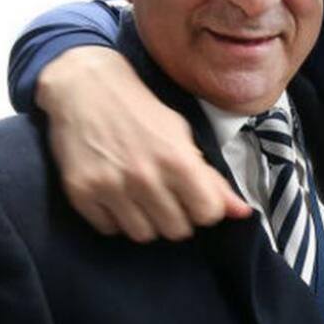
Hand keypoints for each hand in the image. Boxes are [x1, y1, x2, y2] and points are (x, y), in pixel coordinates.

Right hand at [37, 48, 250, 241]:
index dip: (203, 207)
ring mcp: (111, 187)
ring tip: (139, 195)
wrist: (84, 88)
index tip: (192, 195)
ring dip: (146, 220)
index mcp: (177, 160)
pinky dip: (114, 218)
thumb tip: (242, 213)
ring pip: (143, 235)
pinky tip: (114, 194)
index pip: (208, 214)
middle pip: (177, 231)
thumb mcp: (181, 135)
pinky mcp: (81, 193)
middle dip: (176, 216)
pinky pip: (109, 229)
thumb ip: (211, 178)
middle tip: (164, 194)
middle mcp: (145, 177)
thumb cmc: (140, 111)